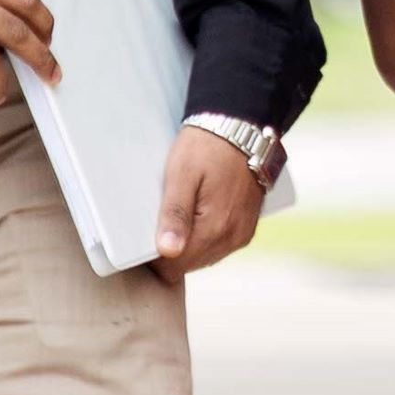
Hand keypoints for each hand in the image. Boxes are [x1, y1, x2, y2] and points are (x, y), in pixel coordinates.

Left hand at [153, 128, 261, 273]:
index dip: (156, 257)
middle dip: (172, 250)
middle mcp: (233, 237)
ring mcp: (242, 234)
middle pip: (189, 265)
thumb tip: (168, 251)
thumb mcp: (181, 175)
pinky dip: (204, 237)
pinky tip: (197, 214)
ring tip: (181, 212)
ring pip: (204, 258)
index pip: (175, 267)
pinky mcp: (247, 227)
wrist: (242, 127)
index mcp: (215, 228)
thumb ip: (175, 214)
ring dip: (189, 244)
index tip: (147, 233)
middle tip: (162, 217)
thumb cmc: (207, 147)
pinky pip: (219, 246)